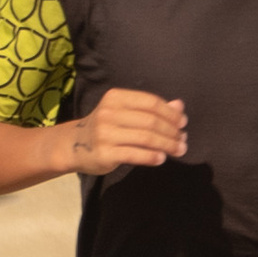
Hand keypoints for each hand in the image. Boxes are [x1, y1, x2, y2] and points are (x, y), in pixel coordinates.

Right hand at [70, 87, 187, 174]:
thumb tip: (179, 106)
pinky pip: (134, 154)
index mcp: (116, 97)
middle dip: (172, 131)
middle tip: (183, 140)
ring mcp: (105, 133)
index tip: (183, 123)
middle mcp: (109, 113)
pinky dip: (152, 157)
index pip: (150, 102)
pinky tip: (161, 158)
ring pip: (145, 138)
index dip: (170, 113)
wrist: (74, 145)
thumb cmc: (106, 126)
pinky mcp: (104, 153)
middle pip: (150, 121)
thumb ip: (151, 108)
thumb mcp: (125, 112)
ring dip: (167, 145)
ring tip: (179, 150)